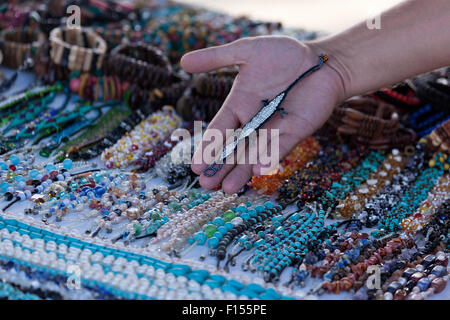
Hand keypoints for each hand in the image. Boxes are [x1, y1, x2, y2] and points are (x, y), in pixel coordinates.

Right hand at [181, 36, 345, 192]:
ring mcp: (275, 129)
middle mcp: (254, 121)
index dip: (207, 147)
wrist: (322, 60)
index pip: (219, 129)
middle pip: (234, 148)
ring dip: (241, 171)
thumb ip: (216, 58)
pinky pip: (281, 146)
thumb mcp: (246, 51)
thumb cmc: (285, 54)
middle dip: (221, 167)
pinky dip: (270, 157)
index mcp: (239, 104)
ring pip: (255, 153)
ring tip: (228, 189)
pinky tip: (257, 170)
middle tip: (207, 185)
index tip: (195, 166)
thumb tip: (182, 62)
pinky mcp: (296, 131)